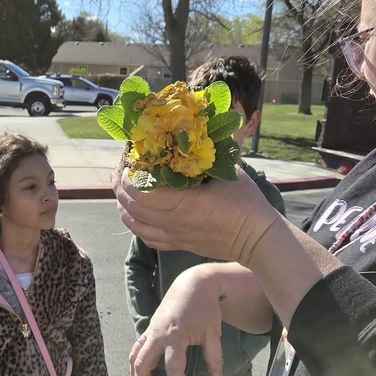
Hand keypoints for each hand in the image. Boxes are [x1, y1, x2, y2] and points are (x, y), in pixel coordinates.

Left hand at [112, 167, 277, 263]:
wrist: (256, 238)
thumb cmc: (246, 202)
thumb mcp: (228, 171)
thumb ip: (206, 154)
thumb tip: (193, 131)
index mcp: (185, 204)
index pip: (143, 192)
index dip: (128, 177)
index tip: (128, 161)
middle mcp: (175, 223)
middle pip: (133, 207)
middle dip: (120, 188)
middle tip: (118, 171)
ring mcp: (176, 236)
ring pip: (136, 225)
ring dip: (123, 206)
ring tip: (120, 190)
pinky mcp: (178, 244)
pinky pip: (148, 238)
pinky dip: (134, 225)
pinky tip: (132, 214)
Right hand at [130, 267, 225, 375]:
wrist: (193, 283)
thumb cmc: (205, 308)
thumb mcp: (213, 334)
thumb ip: (215, 360)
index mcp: (176, 336)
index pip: (173, 369)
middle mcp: (158, 334)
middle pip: (143, 365)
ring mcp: (151, 330)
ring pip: (134, 356)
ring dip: (135, 375)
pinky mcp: (149, 327)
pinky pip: (136, 347)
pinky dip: (135, 362)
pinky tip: (141, 372)